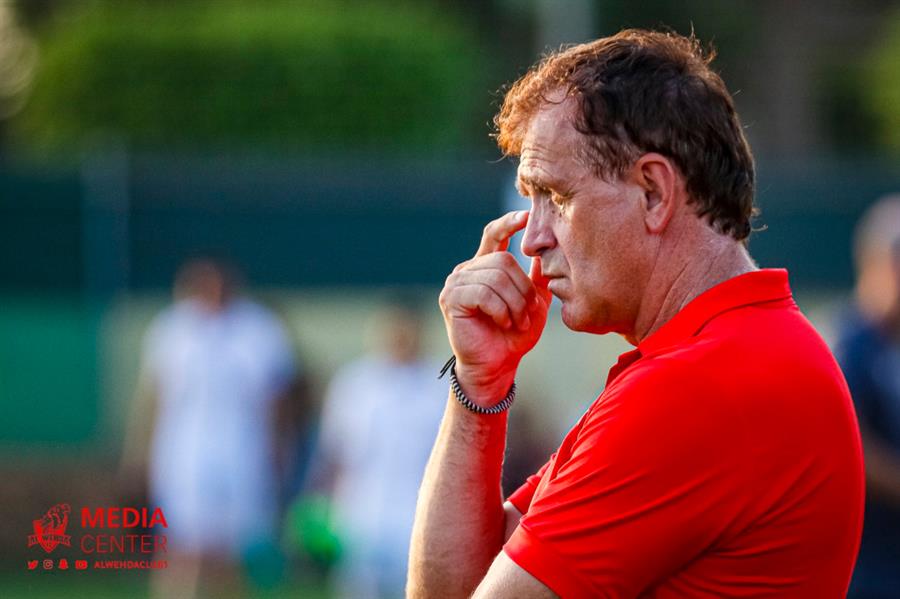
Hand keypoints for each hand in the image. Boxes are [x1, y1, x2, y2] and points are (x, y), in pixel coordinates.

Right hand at [439, 210, 551, 405]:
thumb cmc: (514, 335)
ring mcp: (456, 283)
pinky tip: (502, 322)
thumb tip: (548, 247)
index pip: (493, 234)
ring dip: (514, 303)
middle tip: (527, 313)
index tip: (527, 216)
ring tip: (516, 322)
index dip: (508, 223)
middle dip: (522, 288)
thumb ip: (538, 277)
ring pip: (495, 276)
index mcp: (484, 267)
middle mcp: (467, 270)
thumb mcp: (534, 302)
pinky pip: (483, 292)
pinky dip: (500, 309)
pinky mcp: (451, 299)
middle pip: (503, 259)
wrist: (496, 365)